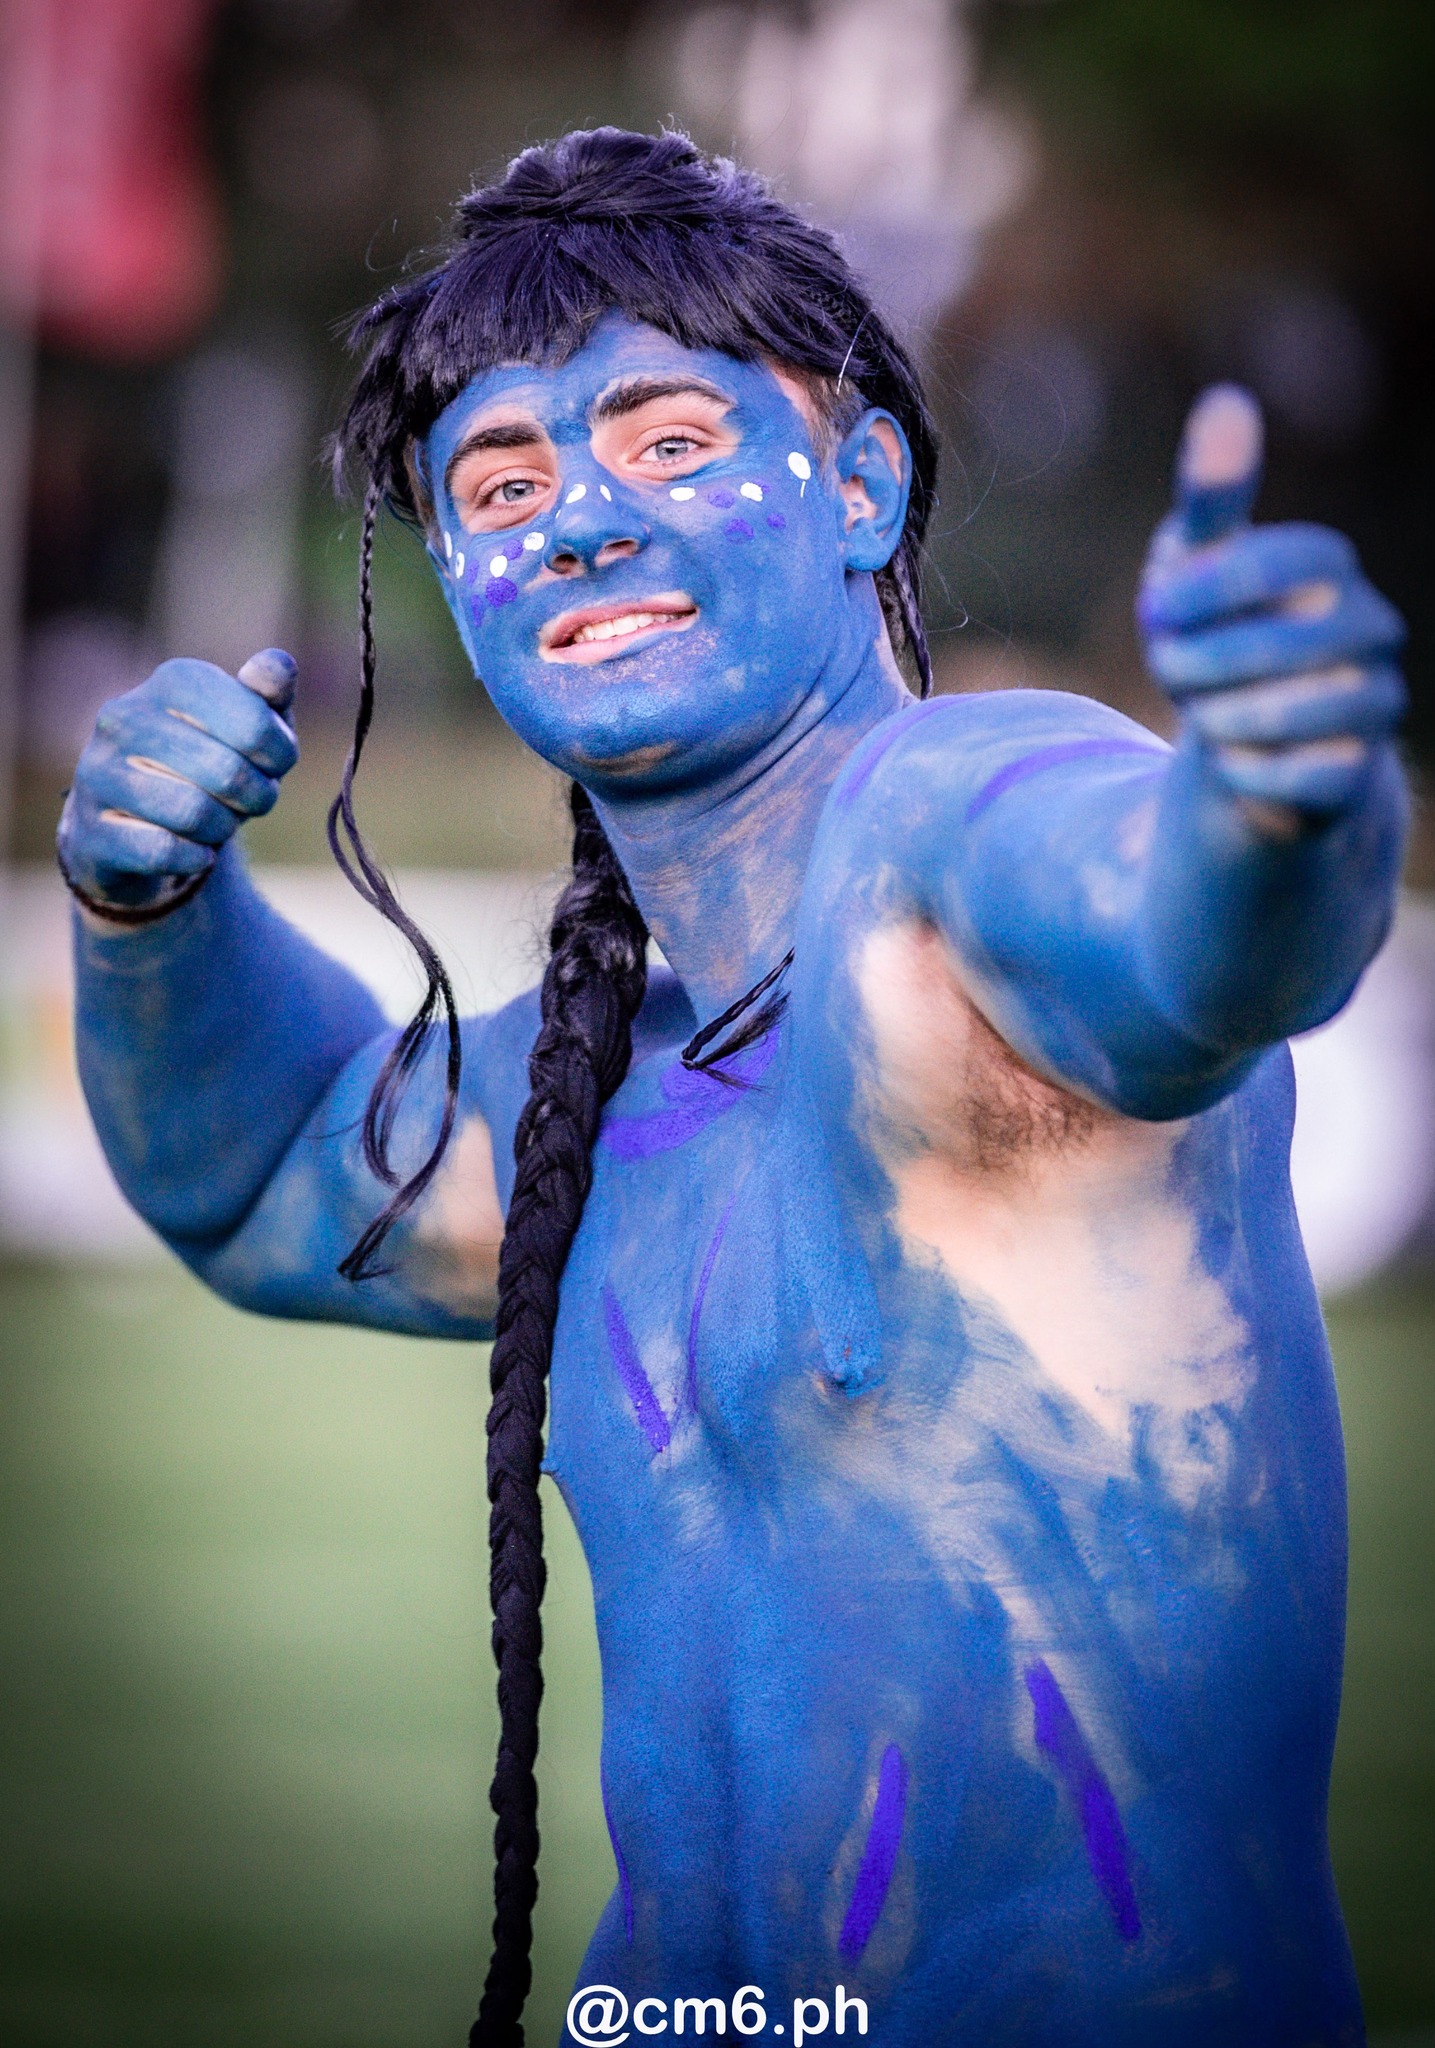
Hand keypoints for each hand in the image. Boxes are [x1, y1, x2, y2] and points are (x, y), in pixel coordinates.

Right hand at [57, 649, 298, 913]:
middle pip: (227, 772)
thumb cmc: (208, 765)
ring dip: (222, 829)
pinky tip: (190, 849)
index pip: (255, 723)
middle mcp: (125, 717)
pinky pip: (163, 851)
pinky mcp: (90, 830)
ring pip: (194, 813)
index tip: (270, 764)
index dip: (279, 756)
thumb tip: (278, 665)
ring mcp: (98, 773)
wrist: (135, 825)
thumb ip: (269, 694)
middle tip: (247, 800)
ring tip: (214, 821)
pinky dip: (193, 858)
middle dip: (255, 797)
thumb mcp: (249, 725)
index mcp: (173, 681)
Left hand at [1138, 386, 1405, 818]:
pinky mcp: (1359, 772)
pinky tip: (1234, 761)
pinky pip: (1294, 777)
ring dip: (1217, 719)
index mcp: (1331, 568)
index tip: (1156, 608)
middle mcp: (1371, 628)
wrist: (1245, 744)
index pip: (1285, 559)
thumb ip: (1211, 495)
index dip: (1209, 588)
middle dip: (1198, 664)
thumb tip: (1226, 400)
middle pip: (1277, 644)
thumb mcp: (1197, 568)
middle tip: (1167, 669)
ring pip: (1284, 715)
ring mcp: (1374, 701)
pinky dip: (1244, 774)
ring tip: (1204, 713)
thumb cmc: (1216, 638)